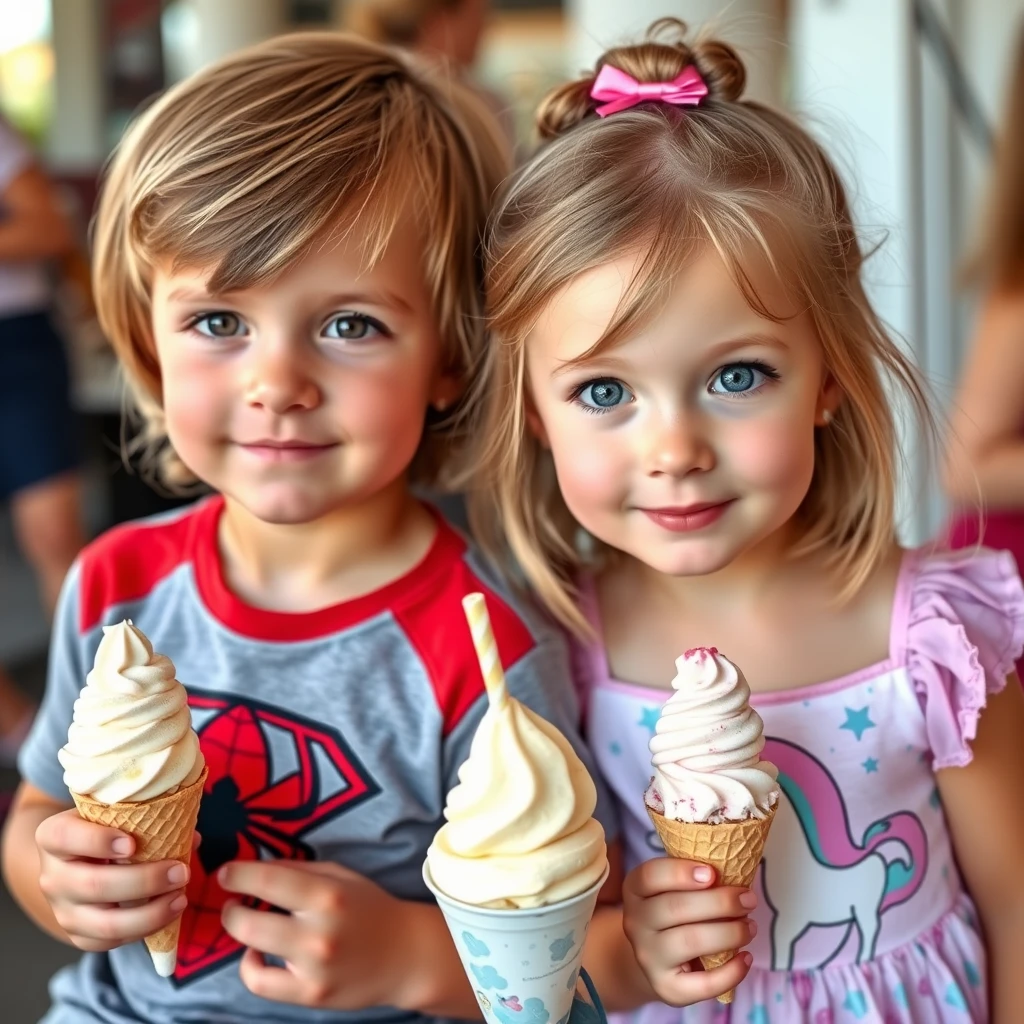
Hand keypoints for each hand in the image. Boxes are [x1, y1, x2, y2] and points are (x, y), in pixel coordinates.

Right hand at [35, 808, 192, 951]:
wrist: (73, 861)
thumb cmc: (104, 829)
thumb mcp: (115, 815)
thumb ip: (148, 821)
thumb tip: (193, 839)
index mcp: (53, 836)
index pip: (65, 836)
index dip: (98, 841)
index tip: (132, 843)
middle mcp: (52, 876)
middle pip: (93, 885)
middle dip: (144, 881)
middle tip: (180, 872)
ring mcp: (62, 910)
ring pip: (103, 922)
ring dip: (149, 914)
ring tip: (180, 898)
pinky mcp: (76, 934)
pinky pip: (109, 941)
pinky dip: (143, 930)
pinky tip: (168, 914)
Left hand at [220, 859, 418, 1009]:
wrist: (405, 955)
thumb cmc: (371, 908)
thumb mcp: (340, 876)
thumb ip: (298, 870)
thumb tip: (255, 867)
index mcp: (327, 895)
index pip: (268, 880)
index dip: (238, 874)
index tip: (225, 873)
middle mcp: (318, 932)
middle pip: (249, 922)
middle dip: (230, 909)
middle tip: (231, 902)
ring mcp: (313, 968)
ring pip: (252, 949)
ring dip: (239, 932)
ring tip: (245, 922)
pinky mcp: (310, 994)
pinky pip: (261, 983)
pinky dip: (250, 967)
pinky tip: (256, 954)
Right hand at [622, 857, 755, 1004]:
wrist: (657, 958)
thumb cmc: (675, 912)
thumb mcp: (672, 888)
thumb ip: (693, 878)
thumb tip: (735, 870)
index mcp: (635, 890)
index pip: (650, 876)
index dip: (680, 872)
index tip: (713, 873)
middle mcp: (634, 923)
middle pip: (674, 908)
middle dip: (719, 902)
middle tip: (748, 899)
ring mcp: (648, 957)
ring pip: (689, 941)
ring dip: (728, 932)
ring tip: (750, 927)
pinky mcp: (666, 988)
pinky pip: (702, 983)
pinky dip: (731, 971)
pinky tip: (746, 957)